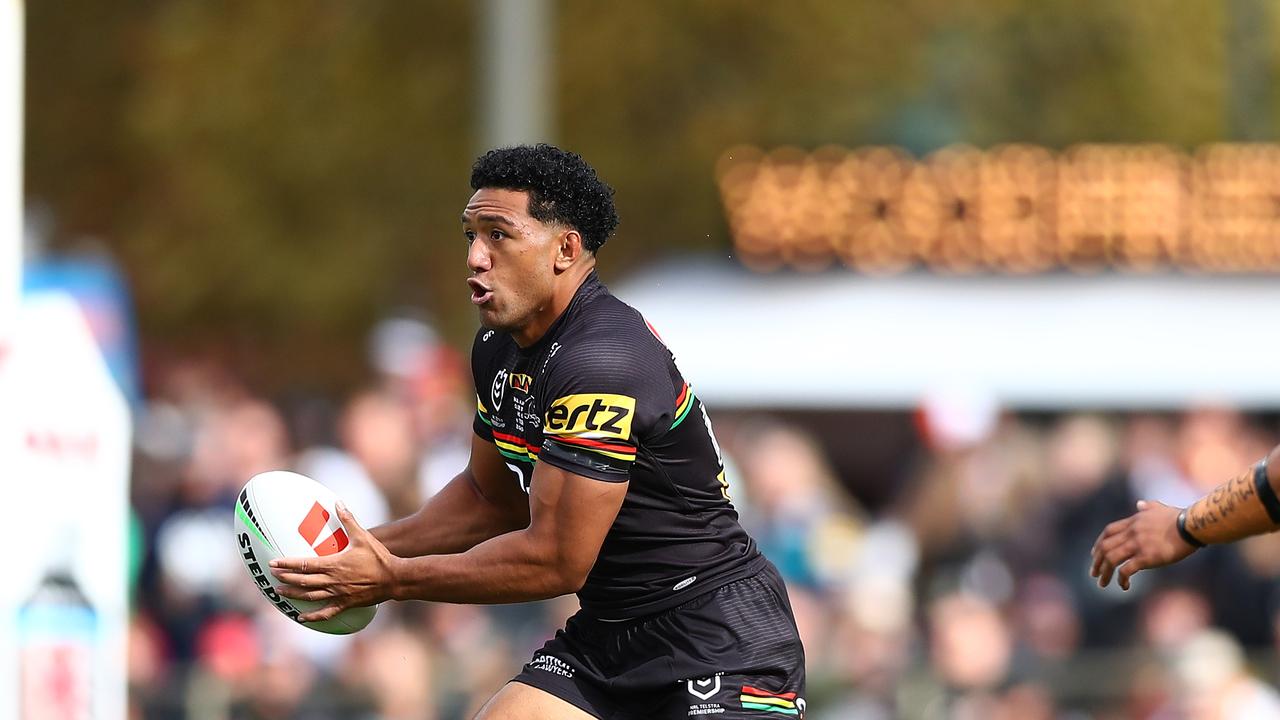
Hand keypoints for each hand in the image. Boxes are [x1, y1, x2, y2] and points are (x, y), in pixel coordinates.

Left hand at [270, 503, 399, 622]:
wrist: (394, 578)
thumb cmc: (378, 557)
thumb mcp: (363, 537)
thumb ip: (349, 520)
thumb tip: (338, 502)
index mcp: (334, 564)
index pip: (304, 564)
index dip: (287, 564)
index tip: (274, 563)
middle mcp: (332, 581)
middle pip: (302, 581)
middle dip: (285, 578)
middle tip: (272, 576)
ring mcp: (338, 594)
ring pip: (309, 596)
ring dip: (293, 594)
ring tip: (279, 592)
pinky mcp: (345, 604)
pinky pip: (325, 613)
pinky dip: (312, 616)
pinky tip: (301, 618)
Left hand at [1090, 500, 1197, 590]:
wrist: (1191, 526)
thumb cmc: (1180, 518)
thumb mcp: (1160, 508)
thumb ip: (1148, 506)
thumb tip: (1139, 504)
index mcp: (1133, 522)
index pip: (1108, 532)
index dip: (1099, 543)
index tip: (1094, 554)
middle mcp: (1131, 533)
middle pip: (1105, 547)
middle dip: (1097, 561)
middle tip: (1094, 573)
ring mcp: (1137, 545)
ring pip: (1111, 559)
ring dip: (1104, 573)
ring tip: (1102, 583)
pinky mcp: (1146, 557)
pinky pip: (1126, 570)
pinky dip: (1121, 579)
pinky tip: (1123, 586)